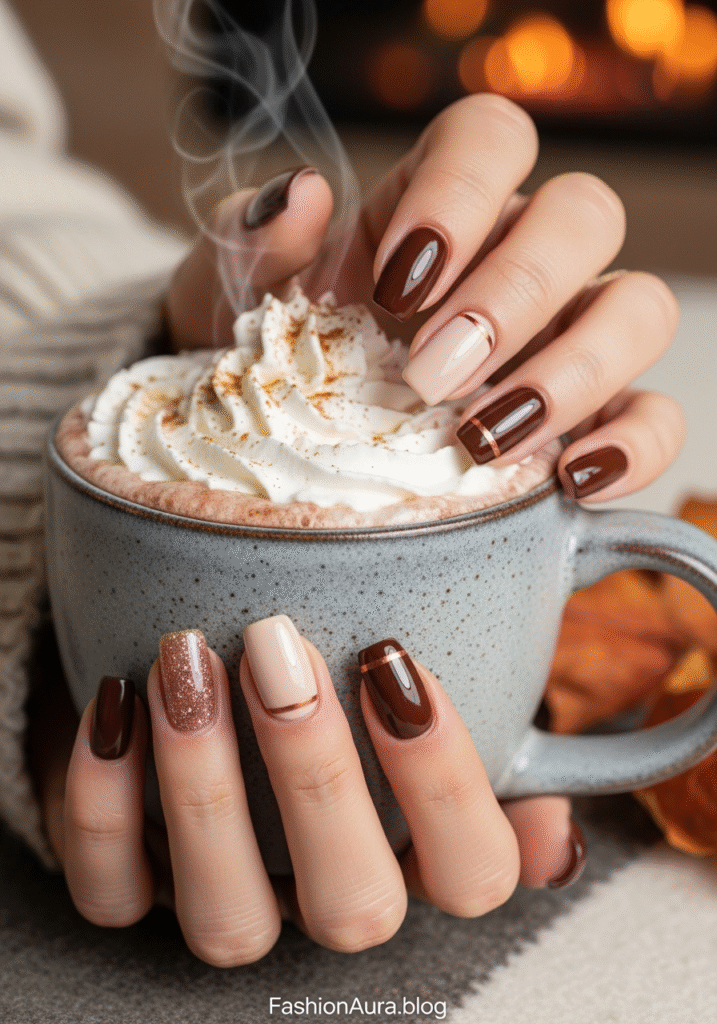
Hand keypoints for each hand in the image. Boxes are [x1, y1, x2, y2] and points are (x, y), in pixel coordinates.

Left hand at [40, 619, 583, 965]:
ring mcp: (234, 905)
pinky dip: (102, 800)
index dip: (441, 777)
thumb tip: (553, 815)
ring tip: (186, 660)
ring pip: (227, 921)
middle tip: (279, 644)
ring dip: (204, 789)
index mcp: (417, 858)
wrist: (231, 687)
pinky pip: (111, 892)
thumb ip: (508, 738)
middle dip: (316, 773)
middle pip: (353, 905)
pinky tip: (116, 700)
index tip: (391, 657)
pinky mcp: (136, 890)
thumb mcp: (432, 700)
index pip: (474, 871)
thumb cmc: (348, 687)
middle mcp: (330, 899)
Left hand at [167, 93, 684, 504]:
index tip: (398, 279)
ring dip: (573, 370)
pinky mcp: (589, 420)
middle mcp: (516, 257)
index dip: (460, 193)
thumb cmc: (263, 354)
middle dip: (512, 295)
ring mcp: (563, 337)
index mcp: (436, 205)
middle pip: (582, 217)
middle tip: (431, 374)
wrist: (277, 443)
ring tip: (486, 436)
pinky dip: (634, 447)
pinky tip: (572, 479)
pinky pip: (656, 418)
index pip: (492, 138)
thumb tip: (298, 195)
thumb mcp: (228, 298)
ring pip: (637, 310)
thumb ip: (249, 243)